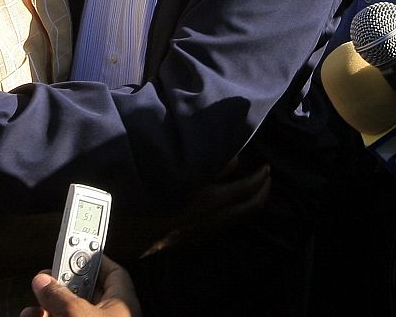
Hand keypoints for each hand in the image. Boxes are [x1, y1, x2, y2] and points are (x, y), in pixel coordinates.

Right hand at [19, 256, 141, 316]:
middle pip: (85, 294)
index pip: (112, 272)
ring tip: (32, 310)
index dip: (93, 258)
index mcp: (122, 303)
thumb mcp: (79, 316)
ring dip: (49, 310)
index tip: (72, 247)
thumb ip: (59, 296)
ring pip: (71, 315)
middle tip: (44, 278)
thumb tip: (42, 279)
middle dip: (62, 287)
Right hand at [140, 159, 270, 255]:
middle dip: (262, 191)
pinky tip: (228, 202)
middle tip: (266, 176)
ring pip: (238, 217)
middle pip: (249, 208)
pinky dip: (236, 209)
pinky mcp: (194, 237)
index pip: (247, 189)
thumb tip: (236, 159)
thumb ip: (211, 164)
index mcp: (212, 201)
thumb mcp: (182, 172)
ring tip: (252, 187)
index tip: (267, 166)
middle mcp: (214, 219)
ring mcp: (205, 230)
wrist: (127, 230)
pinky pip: (226, 222)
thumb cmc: (151, 192)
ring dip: (250, 201)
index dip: (260, 177)